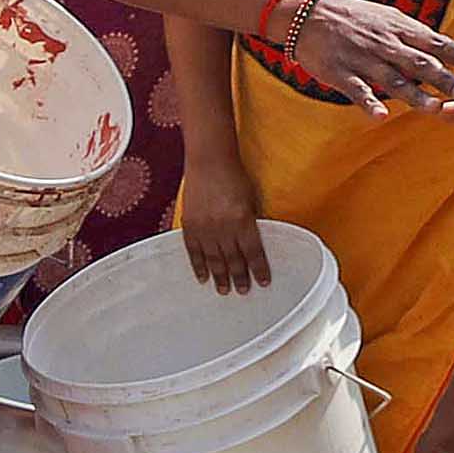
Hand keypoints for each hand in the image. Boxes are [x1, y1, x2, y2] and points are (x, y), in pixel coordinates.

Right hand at [178, 153, 272, 295]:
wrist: (209, 161)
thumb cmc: (234, 176)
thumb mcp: (251, 199)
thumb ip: (252, 221)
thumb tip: (254, 243)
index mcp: (243, 220)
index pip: (254, 252)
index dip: (259, 269)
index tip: (263, 282)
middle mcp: (223, 227)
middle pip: (233, 259)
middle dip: (239, 277)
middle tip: (243, 291)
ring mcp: (204, 227)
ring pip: (213, 259)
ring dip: (219, 276)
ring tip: (224, 290)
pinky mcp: (190, 225)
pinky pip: (193, 251)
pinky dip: (198, 265)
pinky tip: (203, 277)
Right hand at [286, 0, 453, 115]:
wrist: (307, 14)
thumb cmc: (351, 17)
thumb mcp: (385, 17)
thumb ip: (411, 35)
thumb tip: (440, 48)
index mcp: (398, 28)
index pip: (436, 41)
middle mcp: (385, 44)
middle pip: (419, 63)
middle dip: (443, 78)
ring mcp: (363, 59)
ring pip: (393, 79)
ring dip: (415, 95)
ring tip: (434, 109)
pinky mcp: (341, 73)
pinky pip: (357, 90)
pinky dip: (369, 103)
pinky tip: (381, 116)